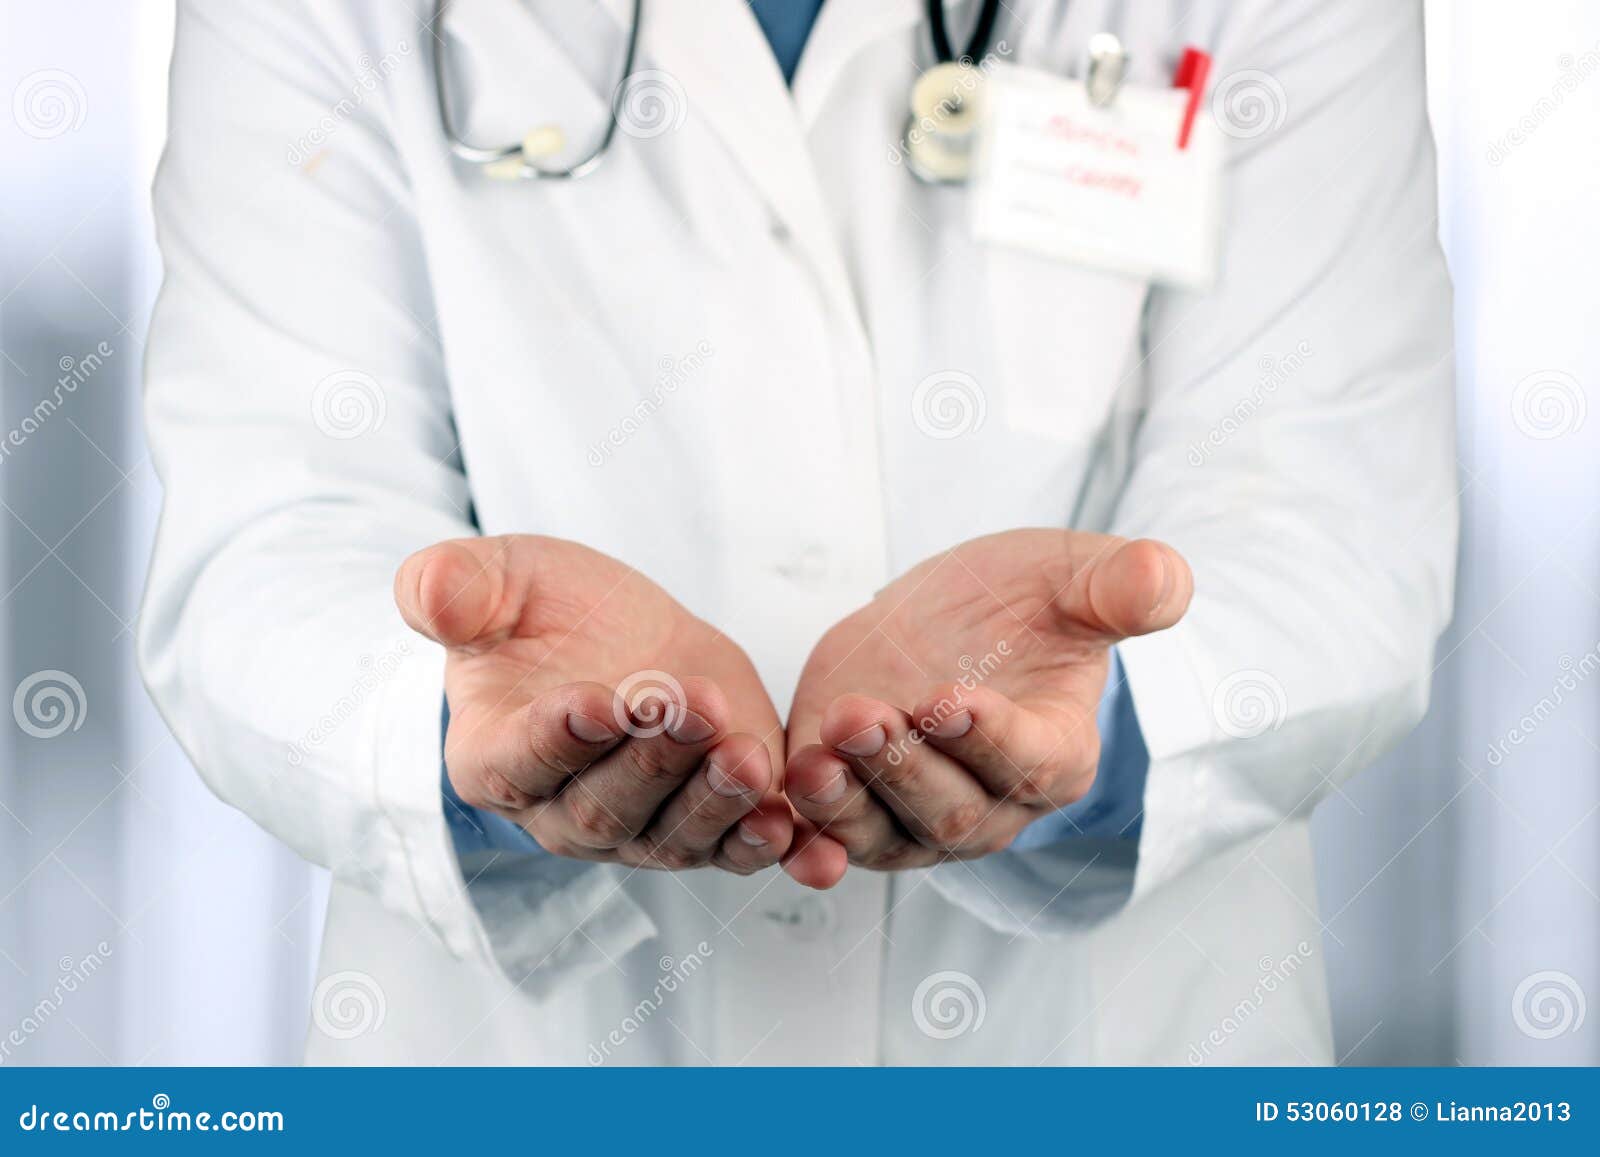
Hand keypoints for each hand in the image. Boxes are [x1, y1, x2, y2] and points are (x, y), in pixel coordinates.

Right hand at [394, 534, 793, 872]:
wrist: (615, 632)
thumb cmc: (540, 611)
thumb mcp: (498, 579)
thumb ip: (454, 586)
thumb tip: (429, 599)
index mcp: (494, 756)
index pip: (520, 762)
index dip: (558, 738)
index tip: (598, 702)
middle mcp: (561, 813)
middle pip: (603, 808)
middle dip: (650, 760)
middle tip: (688, 705)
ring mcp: (637, 829)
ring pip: (670, 837)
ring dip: (711, 802)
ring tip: (746, 758)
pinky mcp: (707, 823)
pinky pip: (730, 850)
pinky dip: (758, 846)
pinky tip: (788, 826)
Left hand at [782, 530, 1192, 879]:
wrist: (946, 620)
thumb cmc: (1022, 601)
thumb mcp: (1071, 576)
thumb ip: (1122, 585)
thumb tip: (1163, 583)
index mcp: (1057, 752)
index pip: (1031, 763)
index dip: (989, 738)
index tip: (947, 699)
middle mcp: (991, 804)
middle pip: (949, 812)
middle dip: (903, 767)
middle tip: (861, 715)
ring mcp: (917, 816)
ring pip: (884, 835)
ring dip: (845, 805)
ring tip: (814, 757)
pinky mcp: (854, 805)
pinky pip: (832, 844)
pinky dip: (809, 848)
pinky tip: (781, 837)